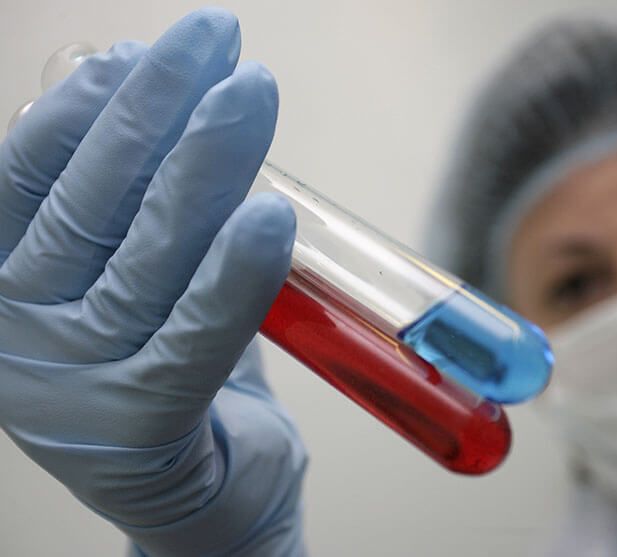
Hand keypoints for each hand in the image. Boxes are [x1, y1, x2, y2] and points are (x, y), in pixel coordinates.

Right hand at [0, 8, 305, 555]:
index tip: (148, 49)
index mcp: (3, 284)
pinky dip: (234, 274)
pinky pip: (193, 336)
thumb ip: (144, 207)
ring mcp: (69, 389)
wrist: (205, 494)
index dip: (93, 104)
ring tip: (254, 93)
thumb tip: (168, 95)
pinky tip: (270, 214)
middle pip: (93, 203)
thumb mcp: (146, 278)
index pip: (36, 174)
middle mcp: (17, 334)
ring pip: (144, 257)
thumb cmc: (179, 372)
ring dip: (204, 164)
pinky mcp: (136, 435)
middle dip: (160, 109)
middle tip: (220, 39)